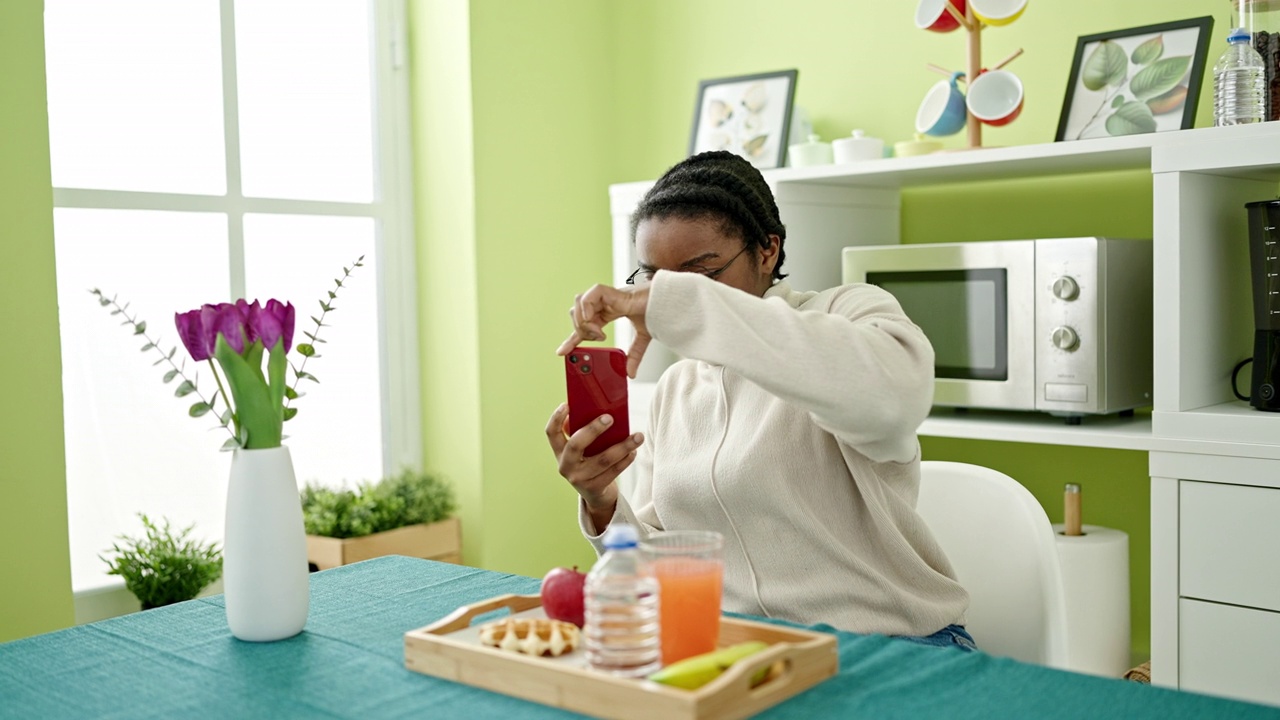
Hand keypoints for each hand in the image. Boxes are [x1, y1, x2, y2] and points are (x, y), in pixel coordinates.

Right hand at [545, 403, 643, 520]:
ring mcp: (579, 479)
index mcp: (560, 451)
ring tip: (638, 436)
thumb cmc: (590, 461)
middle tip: (609, 418)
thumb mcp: (582, 449)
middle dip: (593, 429)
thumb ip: (583, 431)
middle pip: (576, 445)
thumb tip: (595, 410)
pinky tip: (633, 451)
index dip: (556, 418)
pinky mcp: (594, 488)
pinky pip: (613, 472)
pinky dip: (625, 460)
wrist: (595, 494)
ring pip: (603, 460)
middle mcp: (566, 466)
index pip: (551, 433)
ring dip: (623, 446)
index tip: (566, 404)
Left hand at [557, 283, 650, 377]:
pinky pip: (586, 298)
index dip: (571, 339)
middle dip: (581, 330)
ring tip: (598, 332)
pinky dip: (587, 311)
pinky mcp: (607, 291)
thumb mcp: (642, 340)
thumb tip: (631, 374)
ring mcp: (604, 296)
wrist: (664, 303)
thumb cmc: (654, 313)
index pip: (584, 326)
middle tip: (598, 339)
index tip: (562, 352)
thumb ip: (634, 356)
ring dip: (583, 322)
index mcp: (608, 313)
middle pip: (576, 314)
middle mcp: (603, 304)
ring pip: (578, 304)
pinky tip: (597, 324)